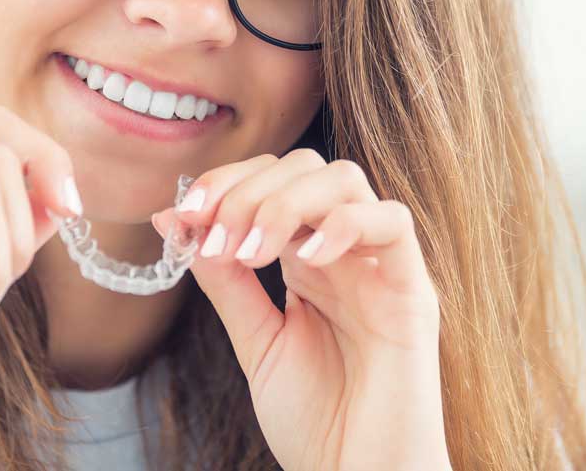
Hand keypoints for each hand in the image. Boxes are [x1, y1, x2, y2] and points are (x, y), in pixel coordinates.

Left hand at [151, 150, 451, 470]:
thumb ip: (223, 278)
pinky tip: (303, 260)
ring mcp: (380, 266)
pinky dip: (343, 224)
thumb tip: (172, 218)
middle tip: (216, 236)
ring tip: (250, 253)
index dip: (227, 182)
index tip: (185, 215)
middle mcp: (344, 250)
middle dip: (248, 189)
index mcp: (307, 256)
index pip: (271, 179)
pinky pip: (392, 223)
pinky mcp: (413, 290)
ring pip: (345, 179)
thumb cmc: (316, 418)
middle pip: (305, 166)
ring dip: (285, 203)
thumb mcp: (254, 338)